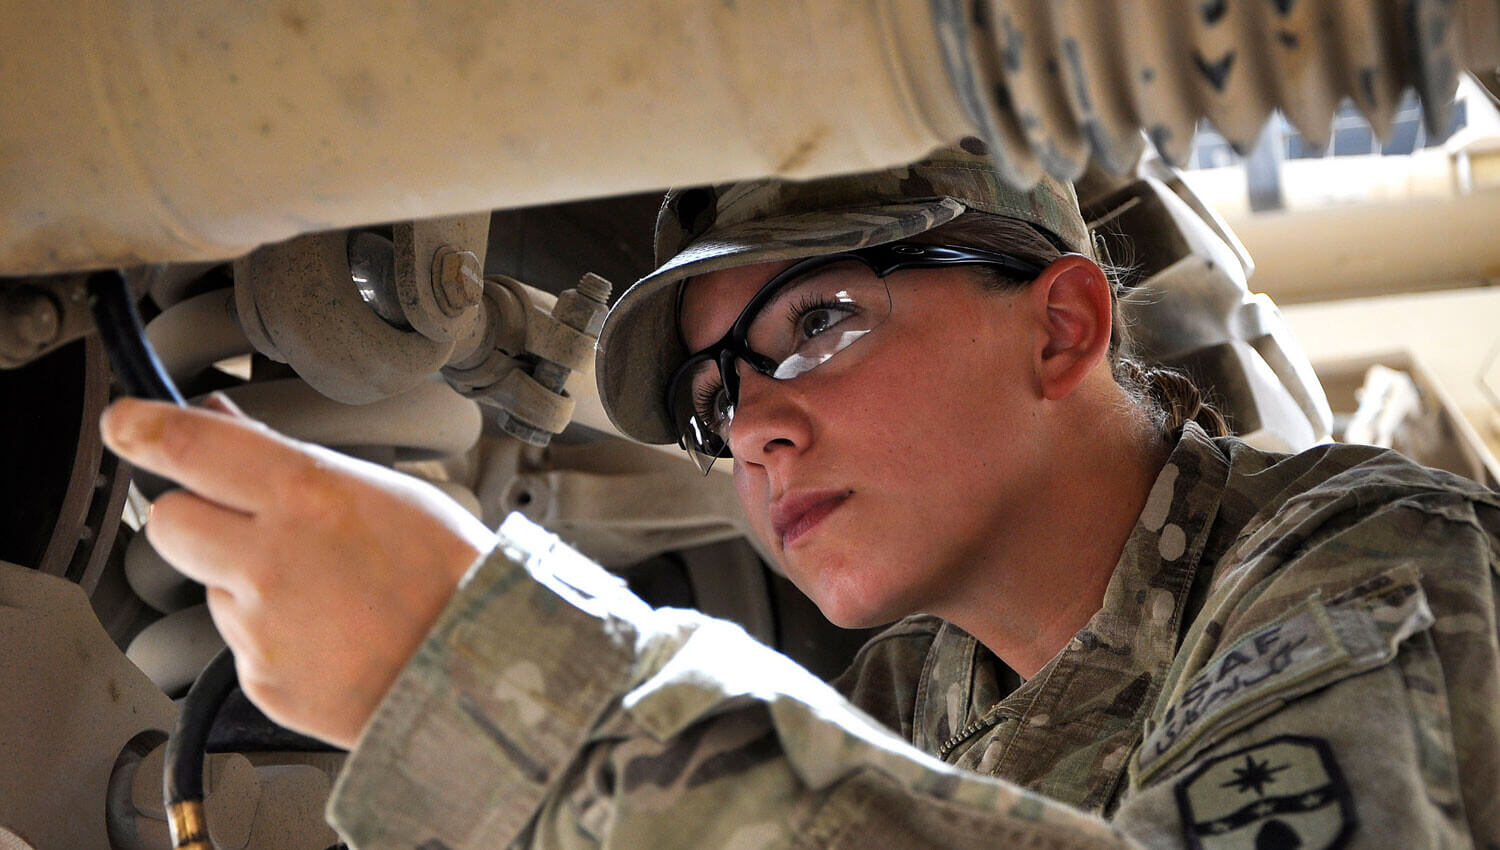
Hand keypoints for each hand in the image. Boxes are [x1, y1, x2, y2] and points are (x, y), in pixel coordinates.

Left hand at [100, 394, 496, 747]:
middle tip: (247, 524)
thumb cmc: (454, 577)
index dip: (142, 427)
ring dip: (248, 584)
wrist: (482, 672)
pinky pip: (244, 644)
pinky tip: (333, 635)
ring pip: (212, 586)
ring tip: (329, 595)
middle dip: (196, 515)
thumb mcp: (386, 491)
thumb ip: (295, 461)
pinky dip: (276, 638)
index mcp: (306, 497)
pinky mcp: (260, 681)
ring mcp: (259, 628)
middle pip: (170, 521)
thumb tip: (225, 428)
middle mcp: (269, 561)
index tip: (125, 423)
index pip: (190, 448)